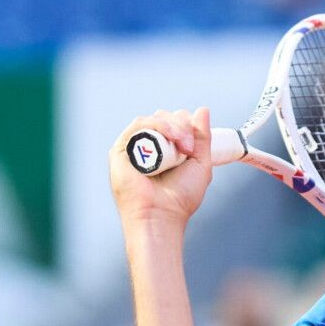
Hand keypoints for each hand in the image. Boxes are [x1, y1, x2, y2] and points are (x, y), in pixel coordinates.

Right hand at [109, 108, 212, 229]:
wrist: (163, 215)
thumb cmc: (181, 197)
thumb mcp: (201, 163)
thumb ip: (203, 138)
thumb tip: (203, 110)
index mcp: (165, 148)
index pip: (174, 121)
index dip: (187, 123)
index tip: (196, 141)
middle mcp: (148, 146)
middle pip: (164, 116)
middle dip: (182, 124)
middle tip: (190, 147)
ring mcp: (134, 147)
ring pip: (153, 119)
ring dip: (173, 126)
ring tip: (184, 145)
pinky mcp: (121, 150)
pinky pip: (139, 125)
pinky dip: (158, 127)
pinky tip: (172, 140)